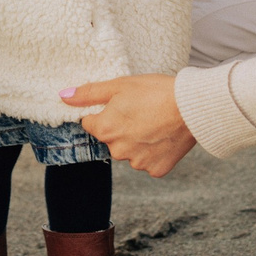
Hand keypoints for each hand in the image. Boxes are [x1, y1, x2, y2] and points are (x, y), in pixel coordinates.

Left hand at [63, 74, 197, 177]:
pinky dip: (153, 152)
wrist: (193, 107)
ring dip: (137, 140)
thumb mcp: (120, 85)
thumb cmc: (156, 91)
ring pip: (129, 151)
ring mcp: (137, 163)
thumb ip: (89, 93)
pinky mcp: (156, 170)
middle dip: (121, 127)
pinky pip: (148, 161)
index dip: (105, 112)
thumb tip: (63, 96)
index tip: (123, 104)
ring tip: (155, 122)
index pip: (91, 123)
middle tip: (142, 111)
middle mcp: (117, 150)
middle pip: (111, 138)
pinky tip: (163, 136)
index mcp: (105, 129)